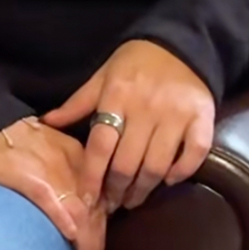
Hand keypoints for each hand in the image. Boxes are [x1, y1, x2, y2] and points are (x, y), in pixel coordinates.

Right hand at [0, 117, 105, 249]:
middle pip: (93, 214)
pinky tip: (70, 235)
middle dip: (96, 248)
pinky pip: (49, 199)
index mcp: (80, 163)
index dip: (100, 235)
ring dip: (87, 244)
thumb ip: (66, 178)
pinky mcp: (29, 177)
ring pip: (78, 212)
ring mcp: (52, 174)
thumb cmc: (12, 141)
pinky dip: (62, 217)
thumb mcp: (50, 155)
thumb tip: (77, 213)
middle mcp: (73, 169)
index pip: (98, 205)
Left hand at [45, 40, 215, 212]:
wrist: (180, 45)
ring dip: (144, 188)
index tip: (87, 199)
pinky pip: (194, 153)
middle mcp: (146, 108)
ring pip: (158, 164)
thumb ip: (76, 104)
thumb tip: (45, 122)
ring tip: (134, 200)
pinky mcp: (202, 118)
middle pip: (128, 162)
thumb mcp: (101, 78)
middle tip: (111, 205)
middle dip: (117, 189)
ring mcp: (176, 114)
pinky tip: (169, 180)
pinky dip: (181, 171)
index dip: (92, 176)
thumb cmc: (134, 64)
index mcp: (116, 98)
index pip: (100, 146)